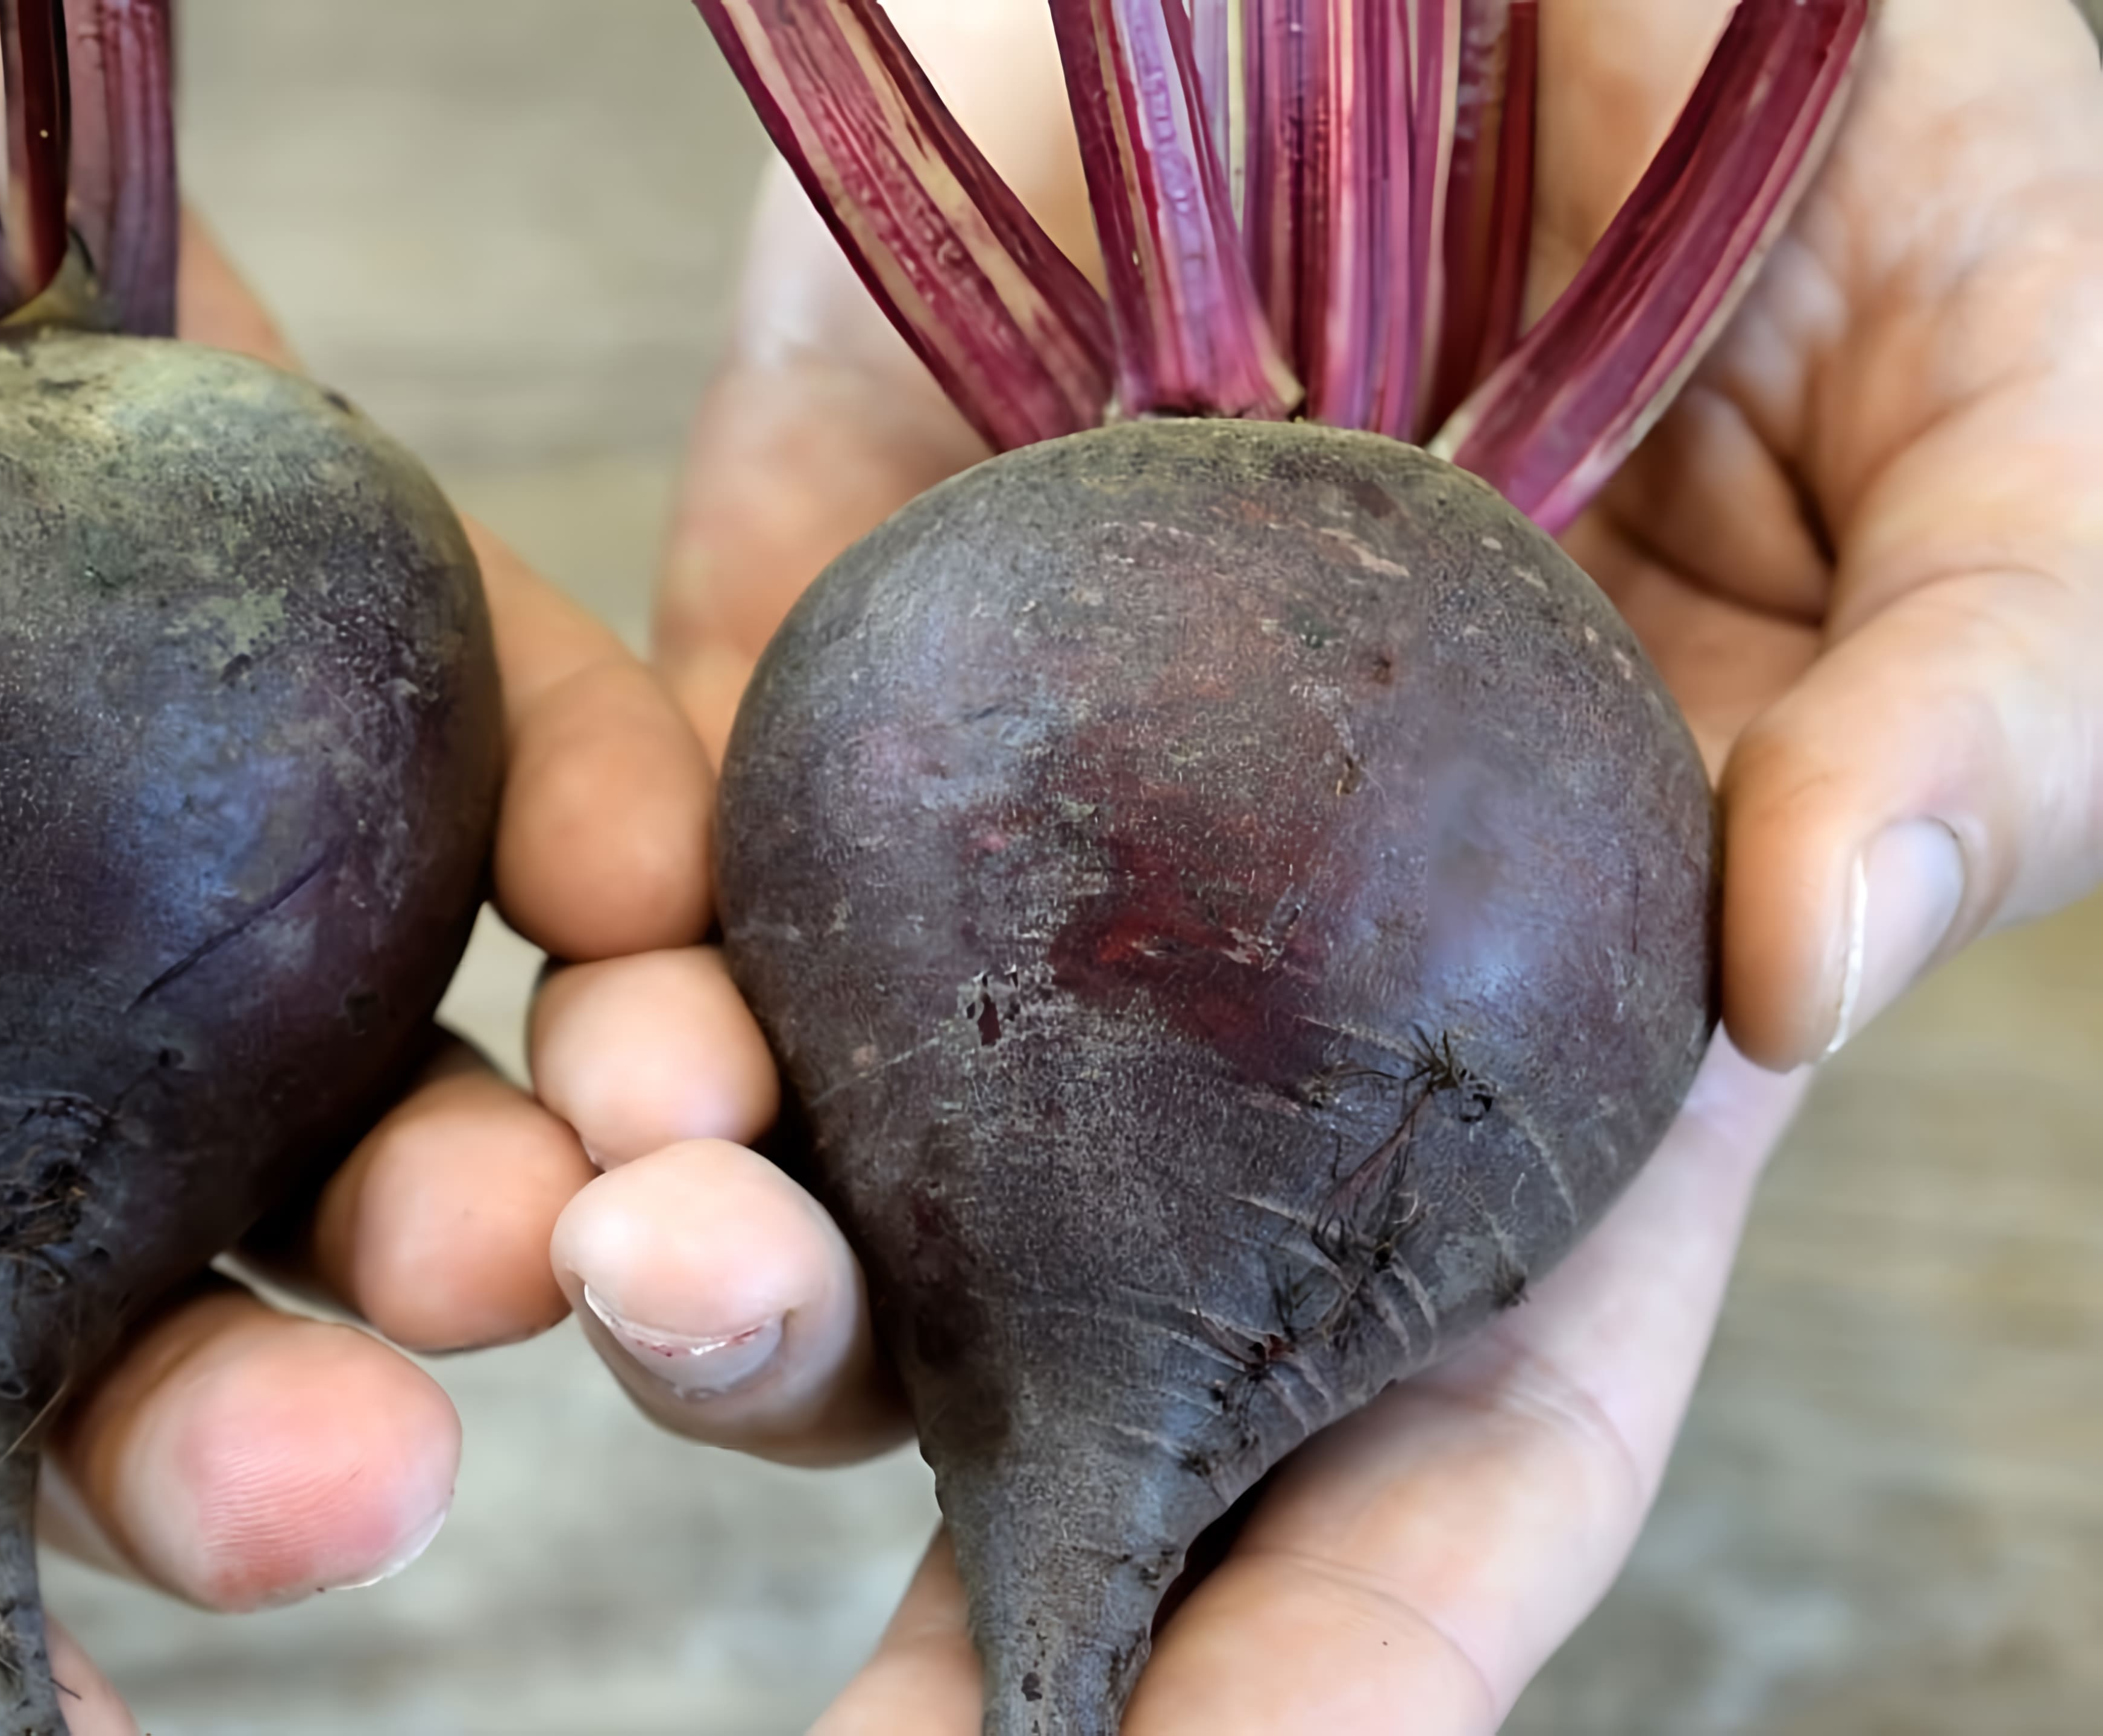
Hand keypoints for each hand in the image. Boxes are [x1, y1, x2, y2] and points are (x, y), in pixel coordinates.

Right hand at [0, 2, 713, 1729]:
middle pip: (25, 1246)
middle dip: (195, 1406)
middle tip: (362, 1498)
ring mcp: (38, 744)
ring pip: (277, 1024)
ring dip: (449, 1151)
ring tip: (585, 1234)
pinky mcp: (193, 521)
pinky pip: (420, 696)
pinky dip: (552, 800)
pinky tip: (655, 903)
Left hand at [539, 0, 2102, 1727]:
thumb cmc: (1841, 125)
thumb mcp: (2025, 398)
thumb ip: (1993, 689)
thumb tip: (1824, 961)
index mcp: (1555, 1027)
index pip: (1461, 1417)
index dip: (1354, 1644)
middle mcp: (1257, 994)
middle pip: (1103, 1360)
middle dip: (980, 1565)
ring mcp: (1024, 831)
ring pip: (841, 1153)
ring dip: (739, 1274)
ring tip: (656, 1283)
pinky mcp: (829, 625)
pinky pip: (684, 863)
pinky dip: (638, 973)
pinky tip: (610, 1049)